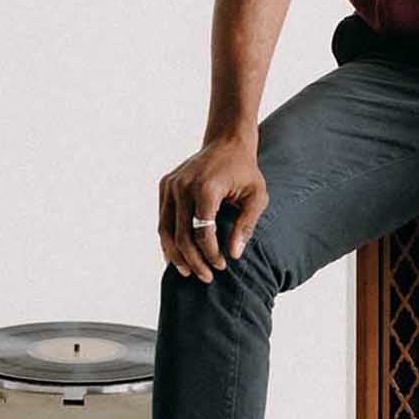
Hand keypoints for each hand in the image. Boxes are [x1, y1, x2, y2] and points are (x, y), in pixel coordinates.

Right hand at [157, 135, 268, 283]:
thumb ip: (246, 225)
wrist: (227, 142)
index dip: (211, 254)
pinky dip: (168, 239)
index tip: (221, 266)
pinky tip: (177, 255)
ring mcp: (171, 185)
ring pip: (165, 230)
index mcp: (205, 188)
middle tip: (206, 277)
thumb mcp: (256, 196)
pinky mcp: (165, 185)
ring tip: (188, 272)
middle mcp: (183, 186)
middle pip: (181, 235)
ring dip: (175, 255)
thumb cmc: (245, 171)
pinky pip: (162, 219)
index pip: (203, 232)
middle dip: (193, 261)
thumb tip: (234, 254)